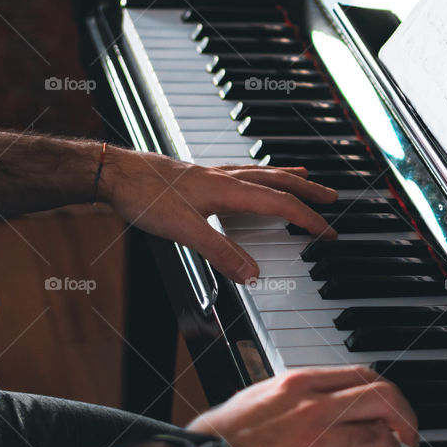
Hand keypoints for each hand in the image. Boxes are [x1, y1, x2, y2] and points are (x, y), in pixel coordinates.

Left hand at [100, 147, 338, 282]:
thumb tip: (252, 274)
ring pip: (259, 173)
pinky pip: (239, 172)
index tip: (328, 232)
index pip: (279, 204)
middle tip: (332, 196)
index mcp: (227, 190)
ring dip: (286, 177)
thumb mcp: (183, 230)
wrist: (115, 173)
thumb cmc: (143, 195)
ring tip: (304, 177)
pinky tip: (249, 180)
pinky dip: (257, 175)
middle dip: (307, 191)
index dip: (308, 219)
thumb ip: (219, 252)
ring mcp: (210, 174)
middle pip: (277, 181)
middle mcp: (223, 178)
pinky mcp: (196, 175)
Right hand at [187, 366, 417, 446]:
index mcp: (298, 384)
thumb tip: (319, 403)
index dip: (389, 393)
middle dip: (406, 419)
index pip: (362, 375)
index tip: (394, 409)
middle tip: (409, 438)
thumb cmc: (219, 438)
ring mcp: (316, 444)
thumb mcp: (257, 397)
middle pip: (383, 400)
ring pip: (379, 442)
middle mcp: (313, 407)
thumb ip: (293, 397)